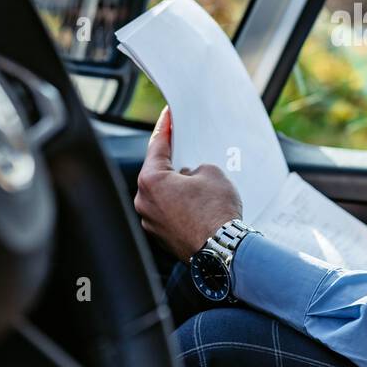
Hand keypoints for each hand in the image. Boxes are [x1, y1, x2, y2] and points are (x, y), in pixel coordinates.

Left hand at [134, 107, 242, 260]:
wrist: (221, 249)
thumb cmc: (215, 212)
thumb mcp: (212, 173)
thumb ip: (196, 168)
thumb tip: (190, 178)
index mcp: (151, 181)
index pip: (156, 147)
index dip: (165, 129)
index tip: (168, 117)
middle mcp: (145, 203)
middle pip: (157, 174)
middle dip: (174, 164)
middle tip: (188, 153)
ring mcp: (151, 223)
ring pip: (163, 196)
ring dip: (178, 189)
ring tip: (201, 187)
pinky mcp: (162, 238)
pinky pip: (169, 214)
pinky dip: (180, 207)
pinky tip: (199, 206)